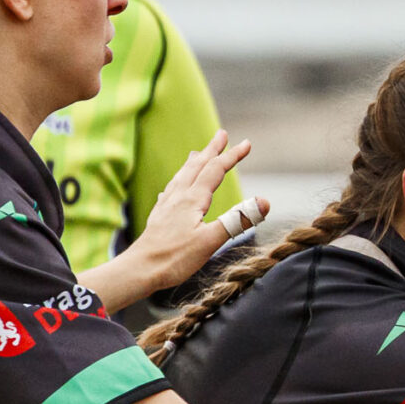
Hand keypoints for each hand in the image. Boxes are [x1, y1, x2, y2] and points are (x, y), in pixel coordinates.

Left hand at [125, 131, 267, 296]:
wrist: (139, 269)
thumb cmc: (174, 258)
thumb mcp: (211, 241)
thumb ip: (238, 219)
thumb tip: (264, 202)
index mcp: (192, 199)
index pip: (216, 171)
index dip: (232, 156)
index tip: (247, 143)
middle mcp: (178, 197)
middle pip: (197, 166)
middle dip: (212, 150)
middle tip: (222, 134)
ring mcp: (167, 205)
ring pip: (182, 176)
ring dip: (194, 162)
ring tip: (197, 153)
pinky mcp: (159, 216)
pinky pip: (171, 190)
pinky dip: (178, 181)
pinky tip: (173, 187)